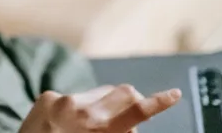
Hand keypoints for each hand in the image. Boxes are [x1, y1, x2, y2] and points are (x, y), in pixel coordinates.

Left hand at [18, 85, 181, 132]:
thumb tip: (131, 128)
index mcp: (99, 128)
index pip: (136, 111)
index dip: (159, 102)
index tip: (174, 94)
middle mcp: (82, 110)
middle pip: (123, 92)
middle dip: (133, 101)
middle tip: (130, 118)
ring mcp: (63, 100)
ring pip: (98, 94)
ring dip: (101, 107)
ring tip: (87, 129)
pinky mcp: (47, 96)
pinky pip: (73, 97)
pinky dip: (76, 109)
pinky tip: (65, 126)